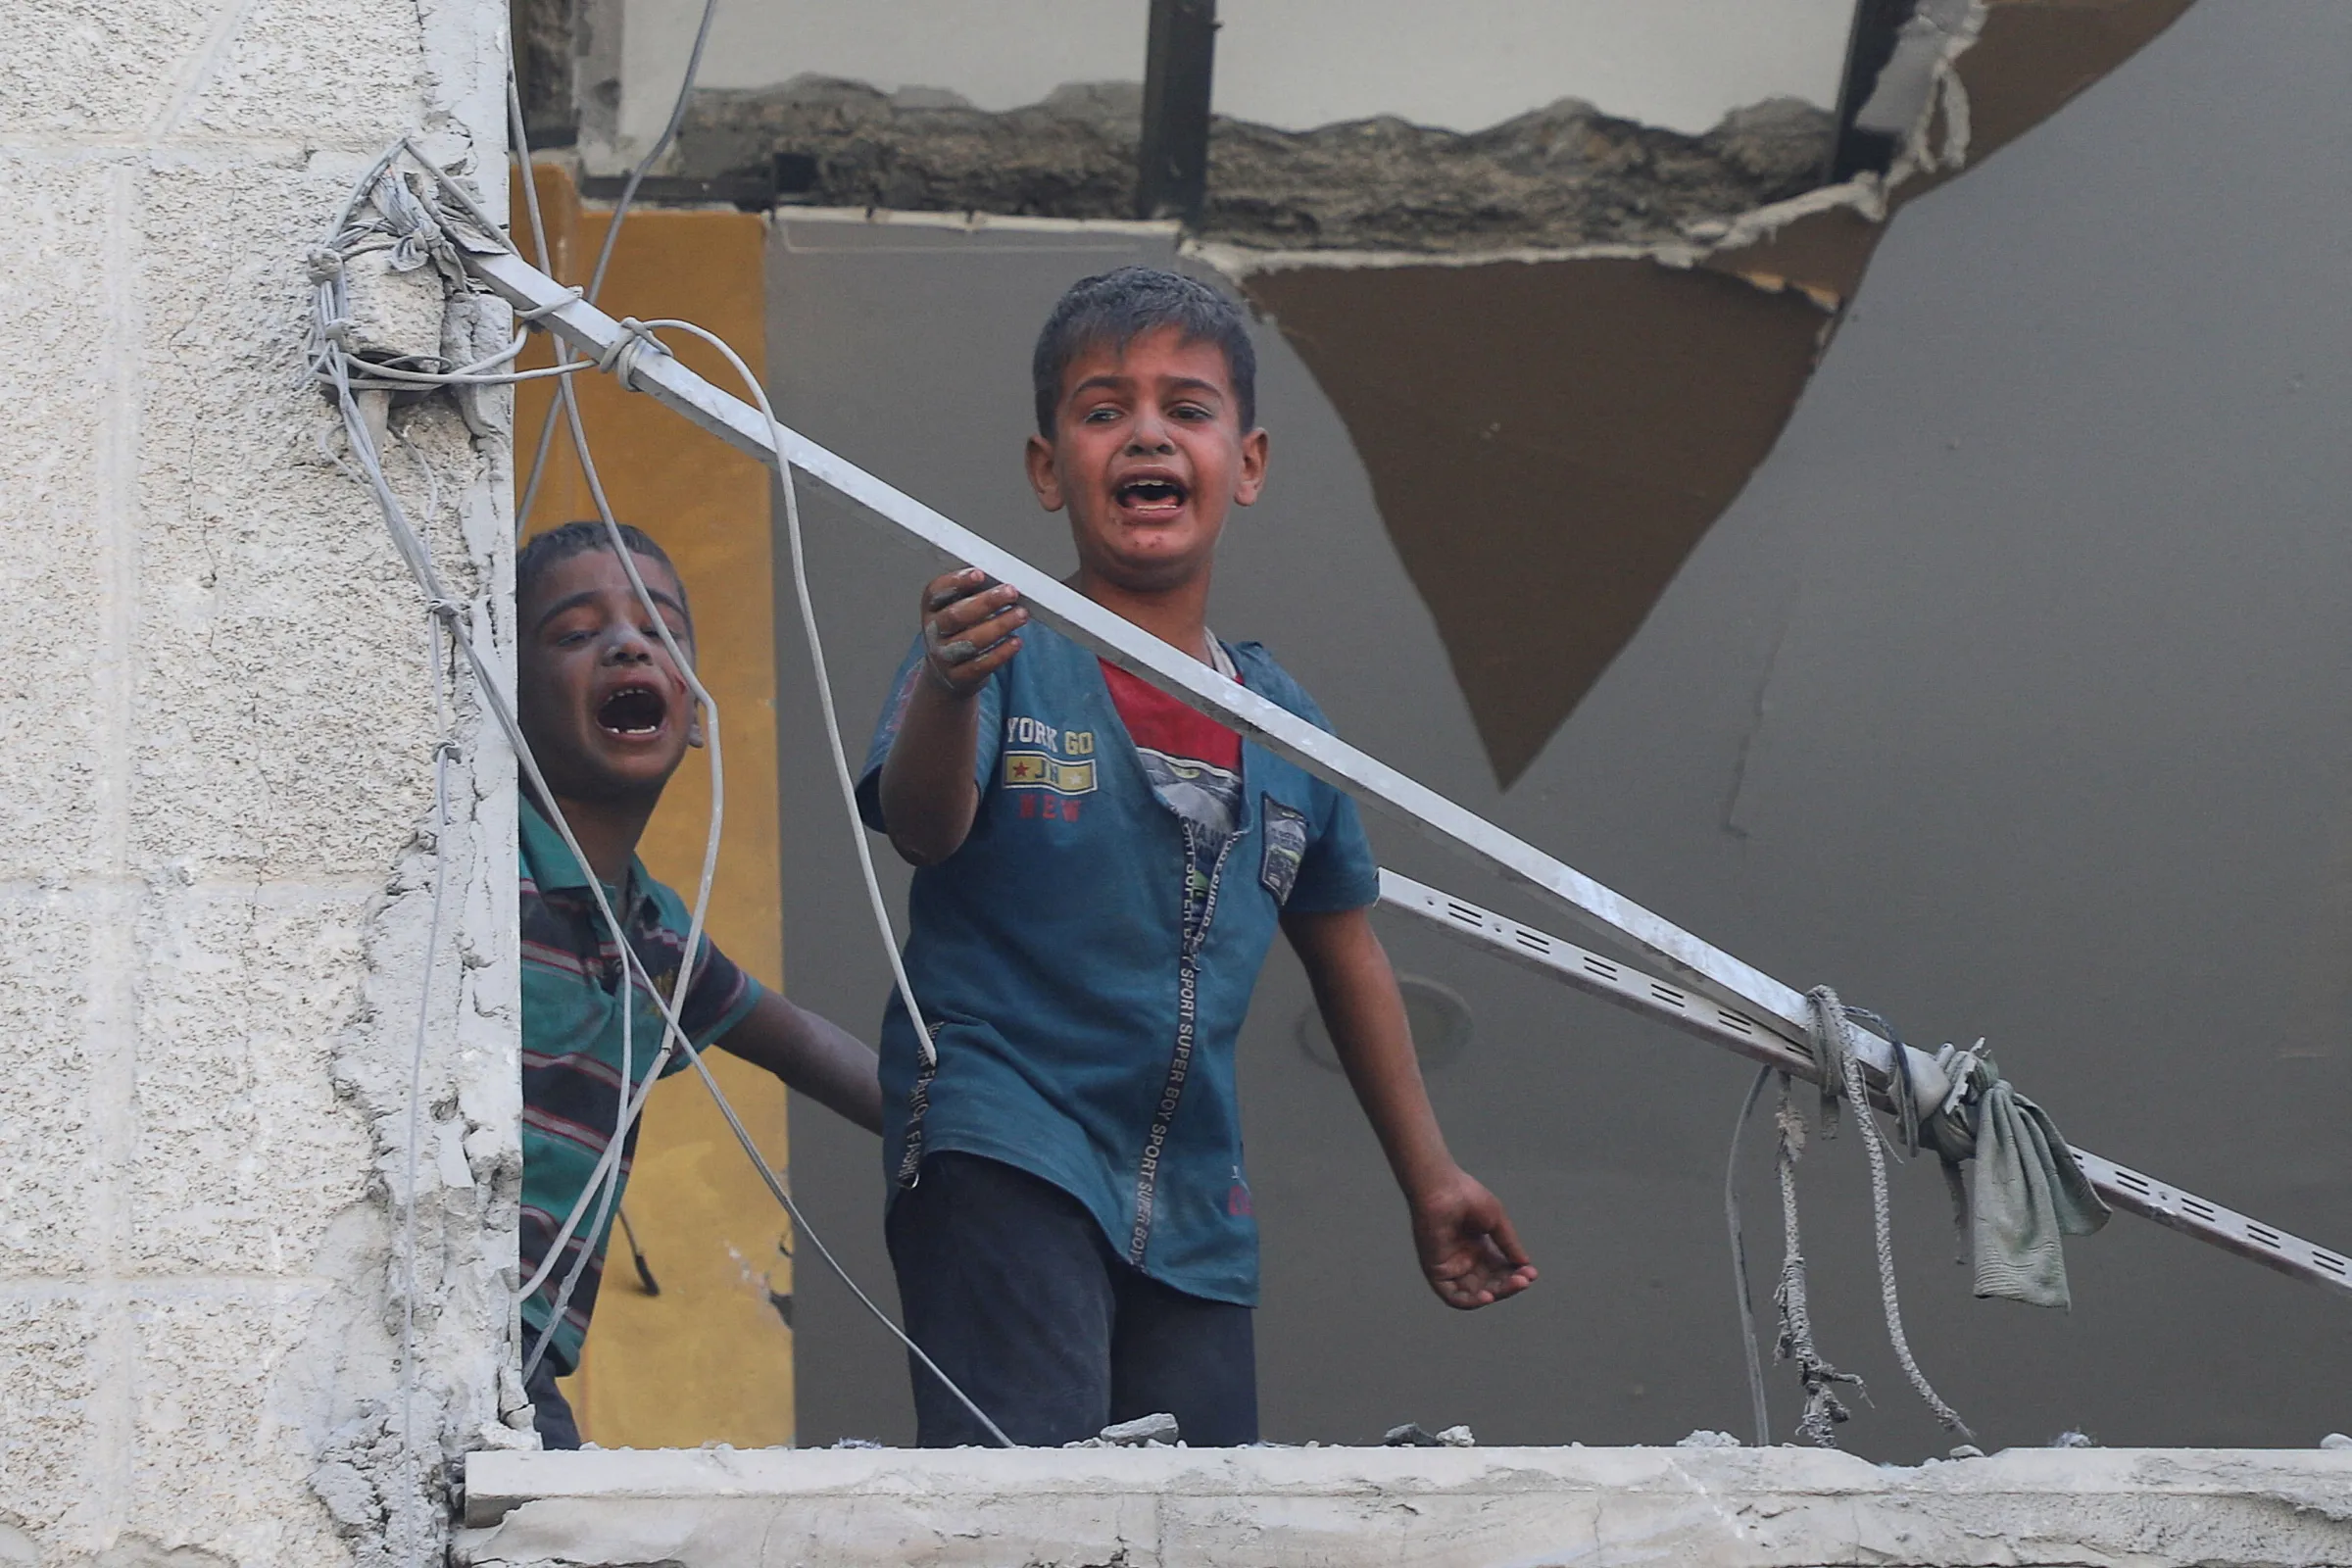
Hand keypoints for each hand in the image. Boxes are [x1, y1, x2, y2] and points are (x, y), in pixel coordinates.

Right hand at [919, 568, 1024, 696]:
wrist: (946, 673)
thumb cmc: (959, 632)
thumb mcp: (958, 609)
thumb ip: (974, 594)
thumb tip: (1003, 582)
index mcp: (931, 608)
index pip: (937, 591)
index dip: (957, 582)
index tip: (980, 574)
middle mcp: (933, 631)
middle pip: (956, 616)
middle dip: (986, 602)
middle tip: (1011, 592)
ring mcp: (943, 656)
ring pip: (971, 641)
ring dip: (999, 626)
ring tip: (1021, 615)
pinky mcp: (958, 677)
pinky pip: (981, 664)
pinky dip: (1001, 652)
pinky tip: (1016, 641)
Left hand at [1408, 1166, 1536, 1309]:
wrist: (1442, 1187)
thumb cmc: (1466, 1196)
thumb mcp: (1496, 1222)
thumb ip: (1509, 1244)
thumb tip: (1526, 1265)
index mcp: (1478, 1248)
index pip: (1499, 1271)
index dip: (1516, 1275)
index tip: (1532, 1273)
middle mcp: (1464, 1260)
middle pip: (1490, 1284)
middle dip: (1509, 1284)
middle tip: (1525, 1279)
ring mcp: (1450, 1266)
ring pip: (1475, 1293)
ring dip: (1495, 1294)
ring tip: (1514, 1284)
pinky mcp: (1435, 1271)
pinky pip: (1453, 1296)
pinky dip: (1470, 1301)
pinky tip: (1488, 1296)